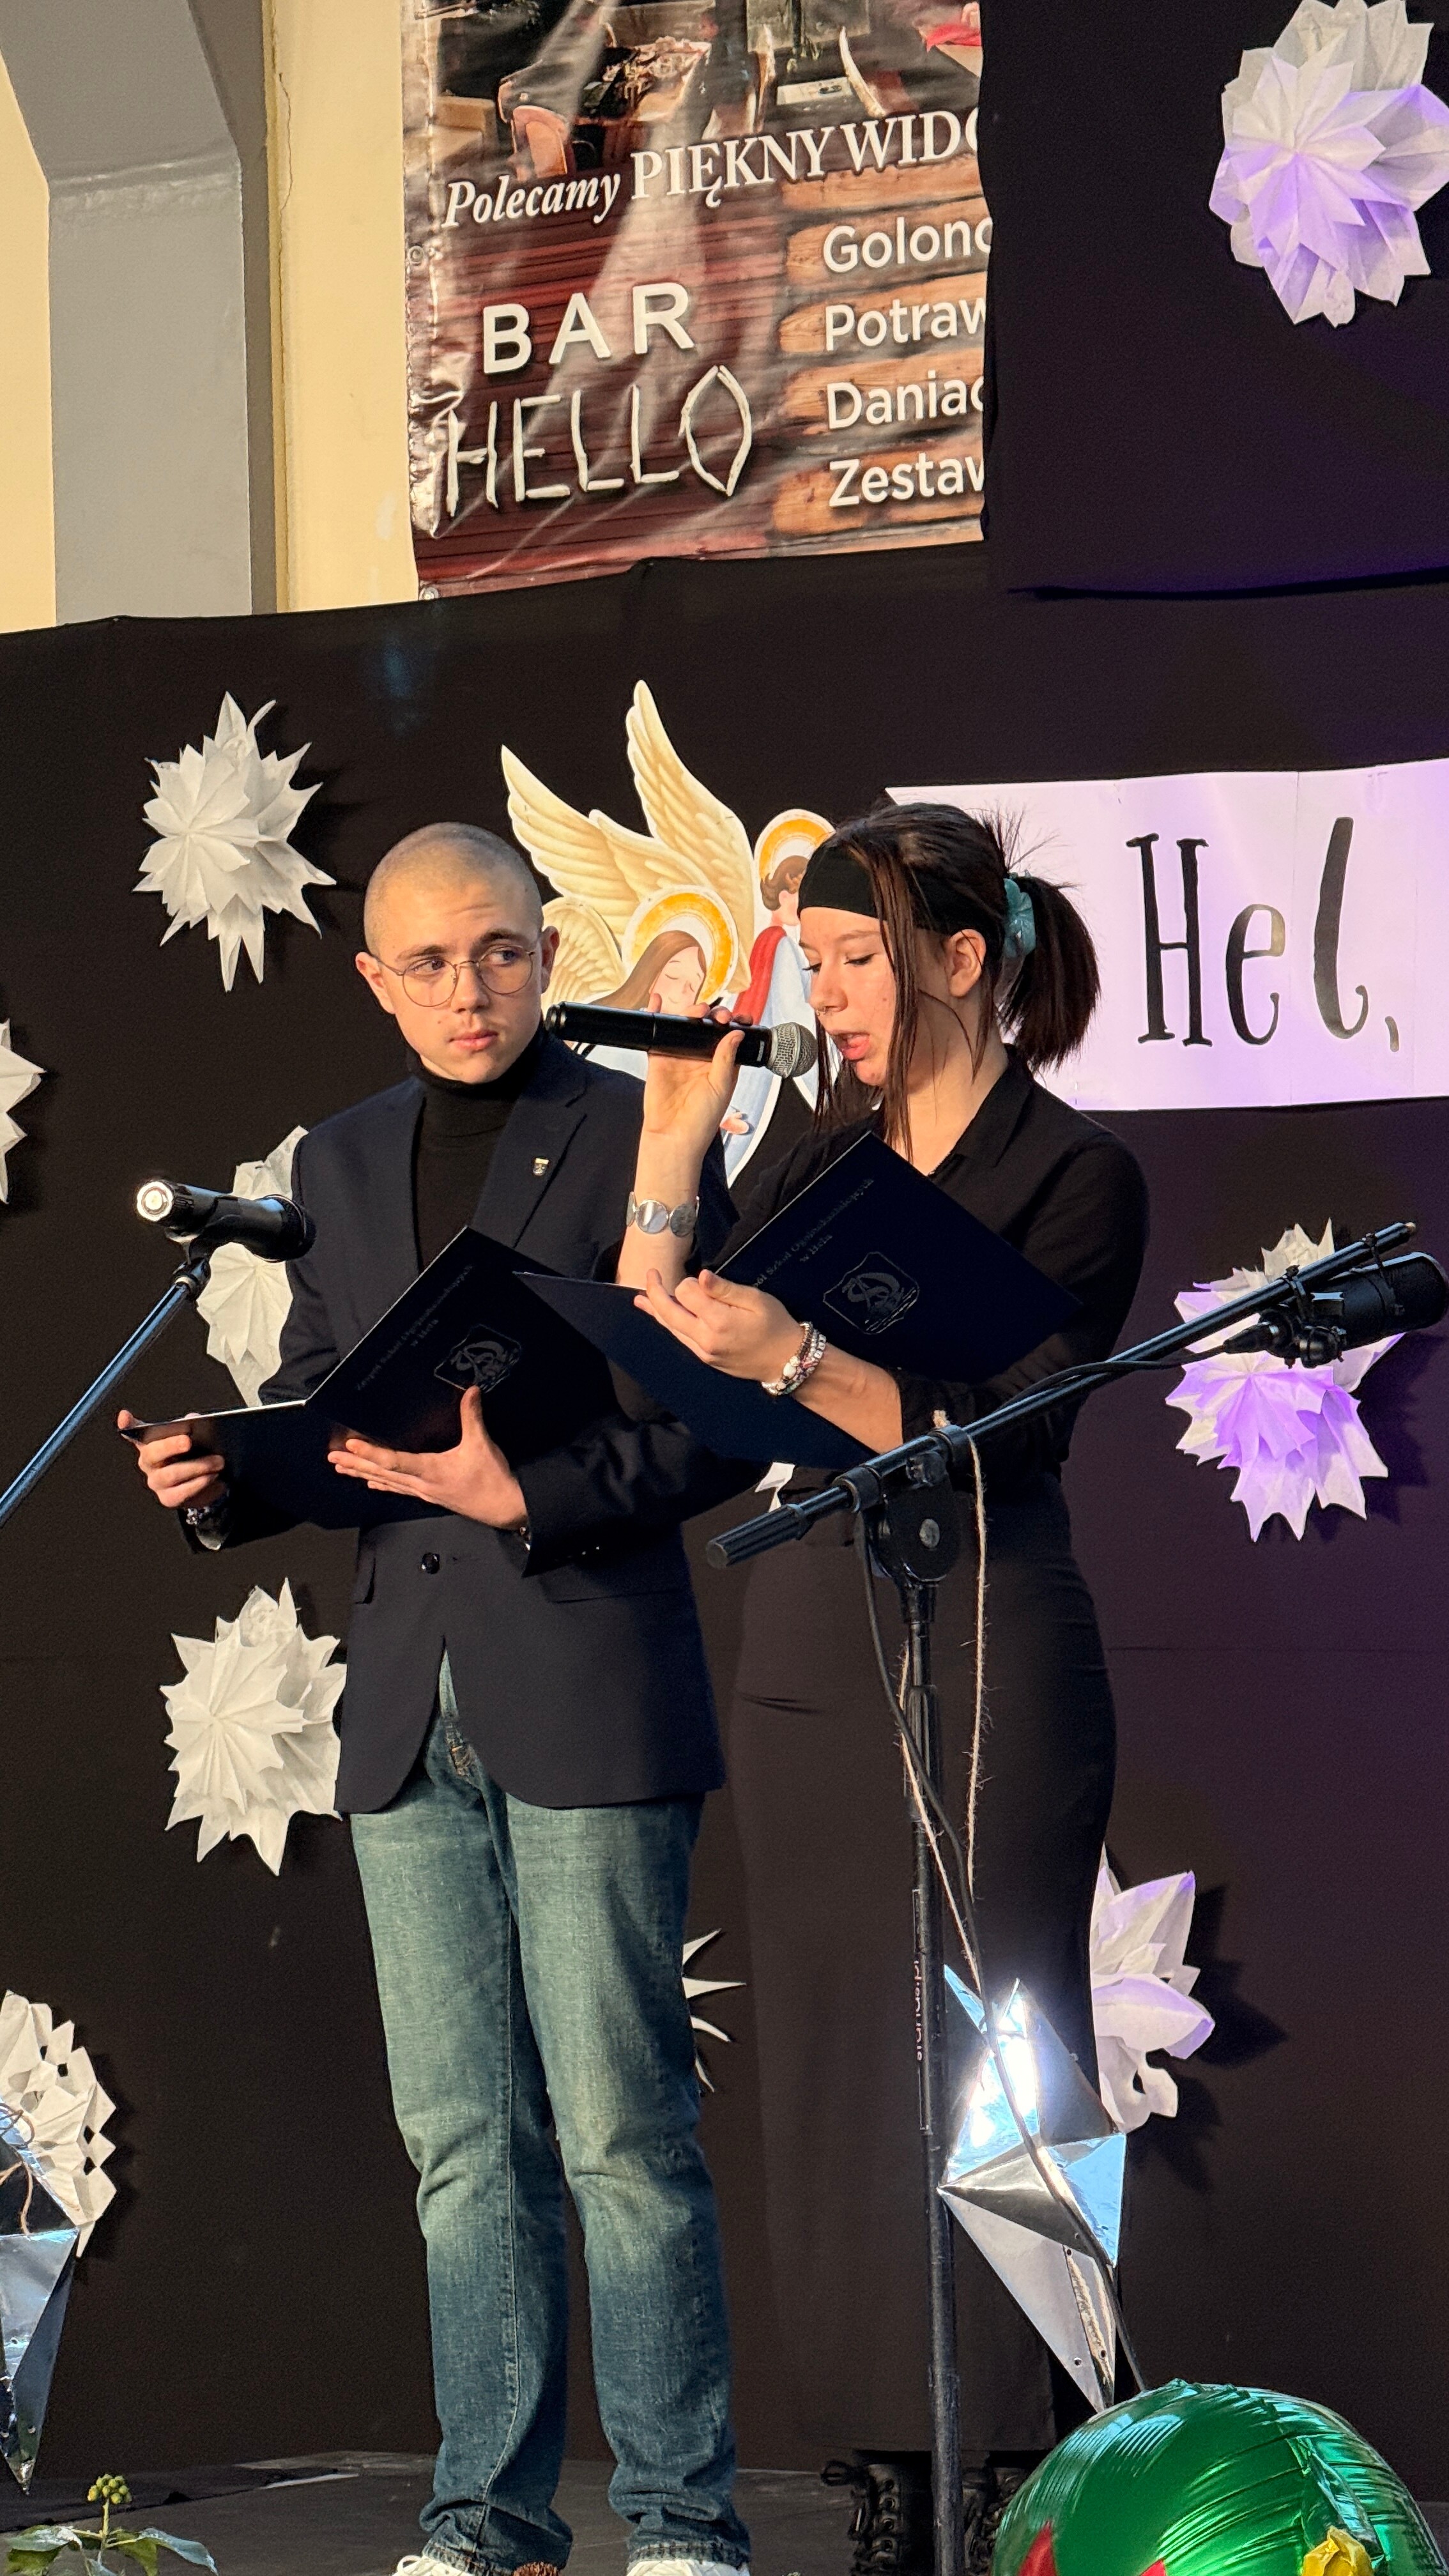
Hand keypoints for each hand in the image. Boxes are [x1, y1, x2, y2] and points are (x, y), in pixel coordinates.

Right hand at [119, 1408, 225, 1511]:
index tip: (125, 1416)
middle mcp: (148, 1463)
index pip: (134, 1432)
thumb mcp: (194, 1435)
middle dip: (171, 1446)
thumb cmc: (193, 1453)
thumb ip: (191, 1424)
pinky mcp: (168, 1498)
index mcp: (149, 1442)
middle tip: (189, 1441)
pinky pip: (182, 1493)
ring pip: (171, 1475)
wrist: (203, 1481)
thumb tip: (193, 1419)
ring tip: (218, 1461)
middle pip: (153, 1454)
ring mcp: (156, 1482)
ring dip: (196, 1467)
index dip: (127, 1425)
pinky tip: (213, 1477)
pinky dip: (199, 1484)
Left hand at [327, 1386, 527, 1527]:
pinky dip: (383, 1484)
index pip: (393, 1461)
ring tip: (342, 1469)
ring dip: (363, 1474)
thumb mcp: (482, 1446)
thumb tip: (470, 1391)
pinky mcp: (431, 1495)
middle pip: (381, 1474)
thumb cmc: (493, 1480)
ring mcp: (425, 1492)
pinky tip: (372, 1484)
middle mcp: (422, 1484)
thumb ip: (473, 1417)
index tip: (350, 1444)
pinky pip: (399, 1489)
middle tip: (333, 1458)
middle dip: (355, 1464)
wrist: (506, 1508)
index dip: (370, 1452)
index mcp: (431, 1470)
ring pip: (387, 1483)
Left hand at [634, 1269, 801, 1380]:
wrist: (787, 1360)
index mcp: (718, 1321)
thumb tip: (700, 1276)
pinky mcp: (706, 1359)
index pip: (686, 1294)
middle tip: (650, 1275)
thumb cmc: (776, 1325)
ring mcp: (704, 1352)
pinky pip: (681, 1340)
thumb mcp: (756, 1300)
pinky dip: (669, 1326)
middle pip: (669, 1312)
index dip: (690, 1282)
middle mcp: (705, 1339)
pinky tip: (661, 1318)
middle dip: (656, 1292)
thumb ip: (725, 1289)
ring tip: (640, 1299)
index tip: (703, 1280)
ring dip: (655, 1311)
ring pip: (671, 1328)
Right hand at [640, 1014, 745, 1161]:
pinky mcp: (660, 1057)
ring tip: (698, 1011)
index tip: (739, 1018)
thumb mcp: (721, 1086)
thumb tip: (736, 1034)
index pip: (730, 1037)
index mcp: (721, 1066)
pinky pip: (660, 1031)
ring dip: (691, 1012)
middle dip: (715, 1015)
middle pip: (708, 1027)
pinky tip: (658, 1001)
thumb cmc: (702, 1120)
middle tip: (719, 1016)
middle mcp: (701, 1059)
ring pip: (686, 1026)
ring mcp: (680, 1056)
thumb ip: (726, 1058)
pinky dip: (658, 1014)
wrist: (673, 1135)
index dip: (735, 1024)